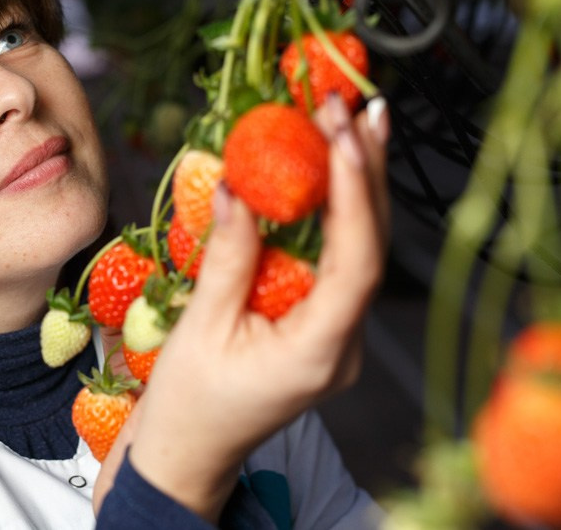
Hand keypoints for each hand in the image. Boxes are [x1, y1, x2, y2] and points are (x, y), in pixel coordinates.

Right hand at [108, 96, 388, 521]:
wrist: (188, 453)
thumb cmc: (188, 403)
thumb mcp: (201, 326)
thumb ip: (228, 255)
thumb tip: (239, 184)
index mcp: (319, 351)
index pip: (356, 262)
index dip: (355, 193)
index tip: (342, 134)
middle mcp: (344, 343)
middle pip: (372, 247)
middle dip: (367, 172)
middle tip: (357, 107)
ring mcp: (337, 336)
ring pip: (361, 250)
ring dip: (357, 185)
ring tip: (355, 122)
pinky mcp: (321, 326)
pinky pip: (337, 262)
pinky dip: (334, 213)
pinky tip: (329, 172)